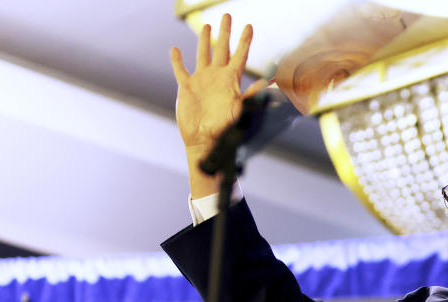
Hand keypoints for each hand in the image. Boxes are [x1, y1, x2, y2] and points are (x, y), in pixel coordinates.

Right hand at [169, 14, 266, 152]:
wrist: (205, 140)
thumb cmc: (225, 128)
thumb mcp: (242, 109)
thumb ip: (254, 94)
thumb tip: (272, 83)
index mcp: (231, 80)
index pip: (240, 55)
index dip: (245, 41)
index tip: (249, 26)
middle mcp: (217, 77)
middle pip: (222, 49)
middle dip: (225, 33)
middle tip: (227, 15)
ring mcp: (202, 81)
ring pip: (202, 55)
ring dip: (204, 41)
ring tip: (207, 26)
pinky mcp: (187, 87)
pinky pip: (180, 70)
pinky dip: (177, 60)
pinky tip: (175, 50)